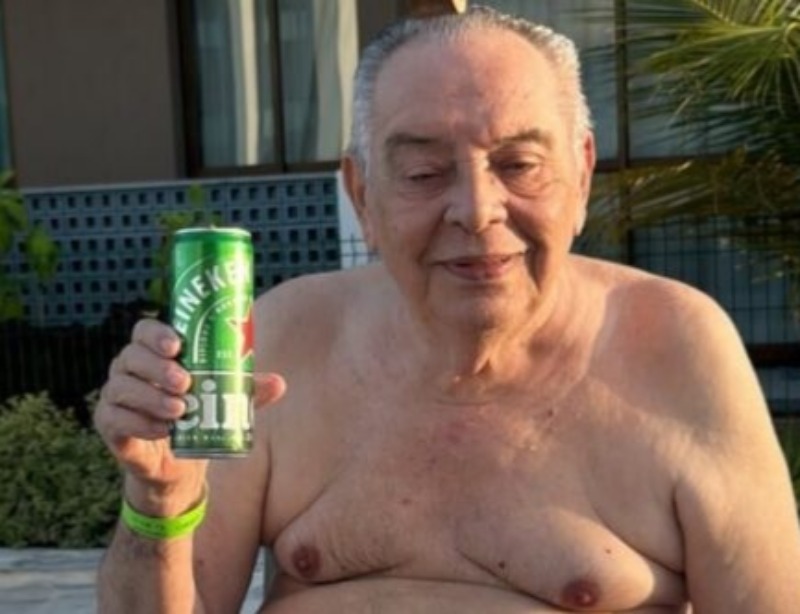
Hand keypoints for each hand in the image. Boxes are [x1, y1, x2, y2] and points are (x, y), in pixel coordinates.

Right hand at [94, 318, 285, 512]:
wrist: (179, 464)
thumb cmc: (199, 416)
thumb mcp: (225, 400)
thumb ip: (247, 389)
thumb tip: (279, 383)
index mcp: (154, 354)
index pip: (144, 331)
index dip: (156, 333)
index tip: (177, 344)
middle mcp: (129, 370)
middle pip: (132, 356)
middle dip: (158, 368)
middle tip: (185, 382)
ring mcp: (115, 396)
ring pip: (122, 388)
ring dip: (152, 398)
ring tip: (180, 410)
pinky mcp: (109, 425)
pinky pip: (115, 419)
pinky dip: (140, 424)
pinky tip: (164, 430)